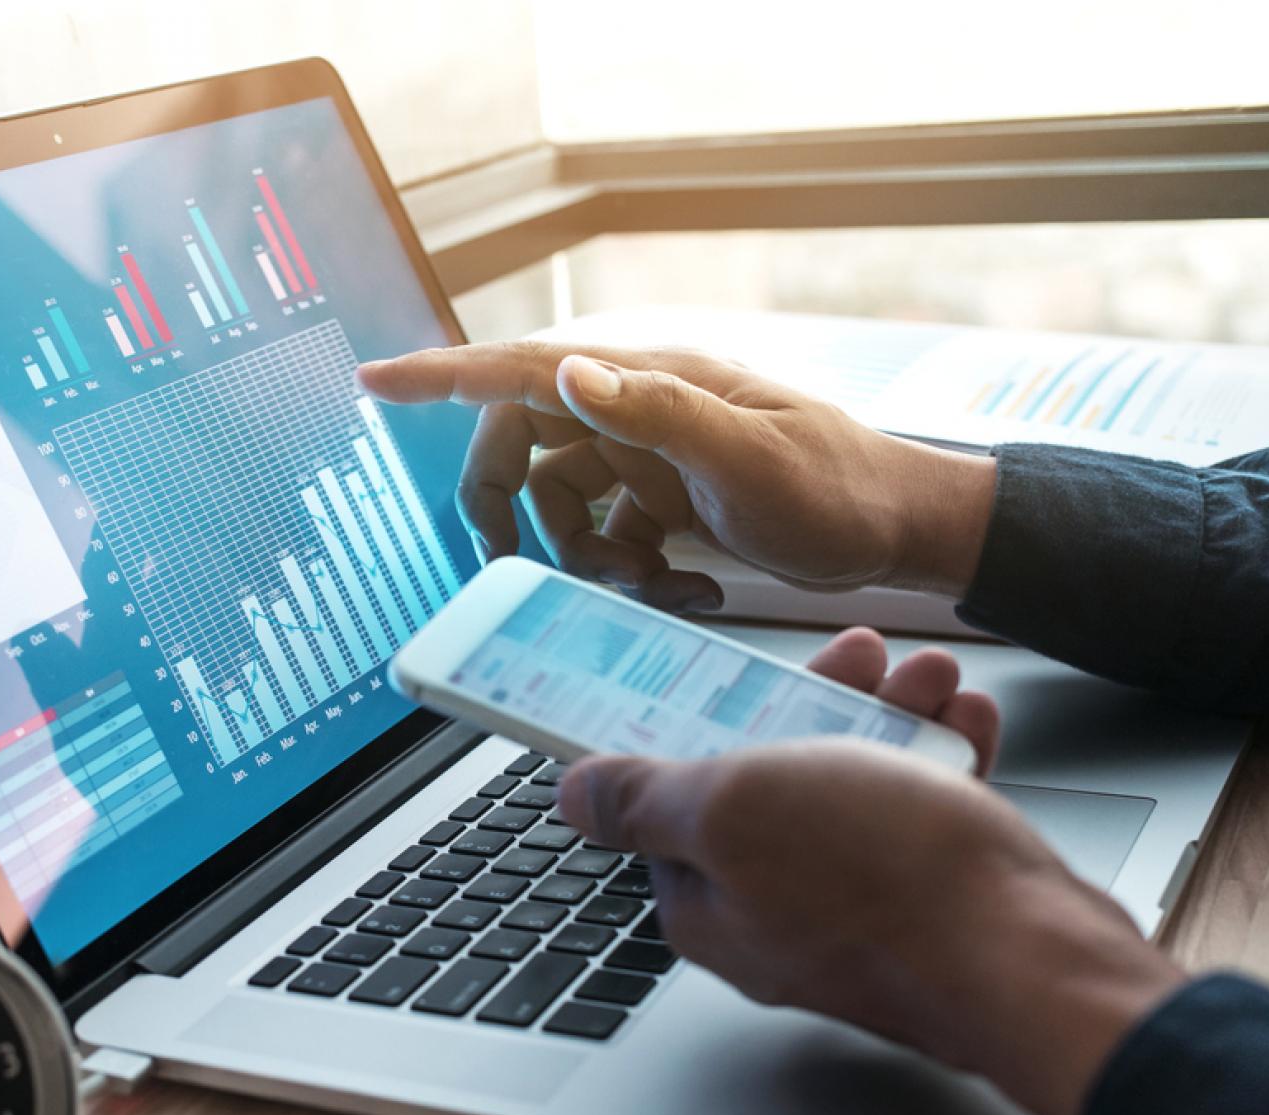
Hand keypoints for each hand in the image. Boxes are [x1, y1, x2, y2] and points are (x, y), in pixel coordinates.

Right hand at [356, 342, 996, 608]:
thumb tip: (572, 374)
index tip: (372, 381)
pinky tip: (684, 592)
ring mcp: (648, 458)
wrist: (896, 532)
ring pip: (559, 505)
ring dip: (584, 558)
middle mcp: (636, 412)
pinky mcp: (664, 502)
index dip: (441, 377)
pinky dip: (628, 575)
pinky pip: (605, 539)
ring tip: (650, 585)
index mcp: (646, 383)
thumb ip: (660, 414)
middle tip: (516, 566)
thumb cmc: (838, 486)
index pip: (522, 368)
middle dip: (510, 511)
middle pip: (520, 449)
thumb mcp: (750, 456)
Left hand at [555, 632, 1183, 1114]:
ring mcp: (859, 918)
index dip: (708, 724)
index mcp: (708, 901)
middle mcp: (777, 917)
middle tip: (863, 658)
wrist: (1035, 961)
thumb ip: (646, 799)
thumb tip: (574, 797)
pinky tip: (967, 727)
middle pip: (776, 786)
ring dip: (892, 720)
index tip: (742, 674)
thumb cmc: (890, 888)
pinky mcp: (932, 914)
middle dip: (821, 705)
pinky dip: (943, 764)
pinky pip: (924, 823)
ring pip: (859, 793)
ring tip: (932, 681)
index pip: (676, 803)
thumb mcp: (733, 809)